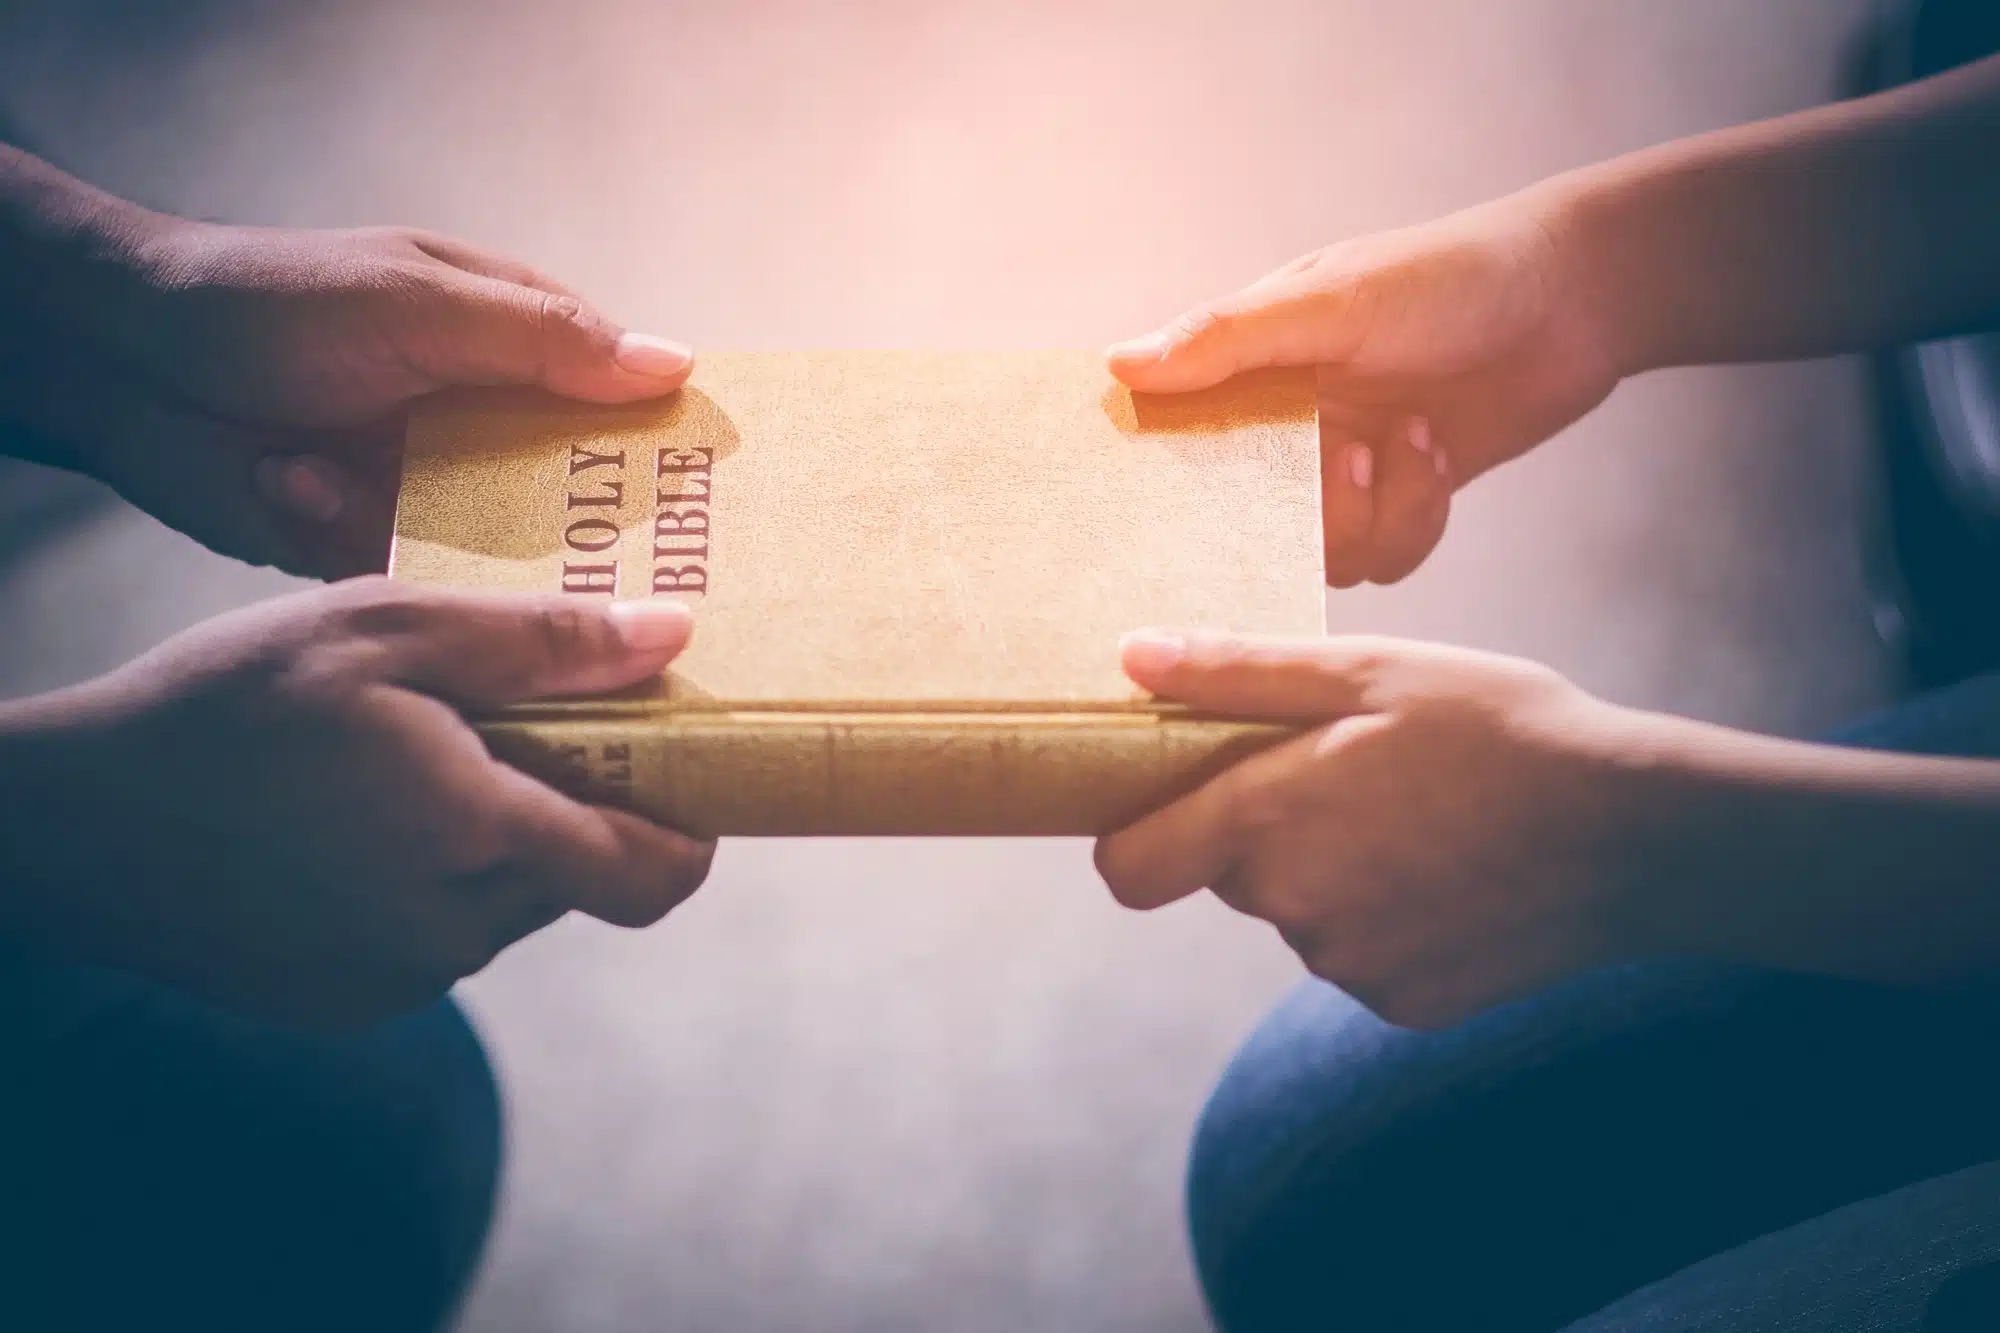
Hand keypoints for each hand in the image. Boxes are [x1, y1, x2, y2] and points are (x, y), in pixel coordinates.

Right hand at [0, 579, 711, 1028]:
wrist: (69, 822)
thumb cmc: (224, 705)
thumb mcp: (382, 629)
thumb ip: (538, 642)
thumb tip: (672, 638)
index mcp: (476, 838)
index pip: (653, 874)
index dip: (692, 832)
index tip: (691, 777)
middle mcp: (452, 930)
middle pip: (579, 879)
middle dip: (577, 811)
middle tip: (522, 729)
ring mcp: (398, 977)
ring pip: (507, 906)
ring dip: (496, 842)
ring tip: (415, 763)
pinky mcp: (348, 1002)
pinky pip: (437, 938)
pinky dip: (430, 882)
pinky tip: (356, 823)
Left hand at [4, 218, 691, 577]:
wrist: (121, 361)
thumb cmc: (273, 301)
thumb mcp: (423, 301)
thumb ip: (546, 339)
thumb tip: (675, 365)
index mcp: (511, 345)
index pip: (621, 399)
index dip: (669, 446)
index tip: (719, 500)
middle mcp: (482, 422)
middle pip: (576, 493)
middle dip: (585, 524)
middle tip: (615, 562)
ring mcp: (428, 488)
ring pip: (501, 550)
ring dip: (448, 530)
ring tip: (388, 492)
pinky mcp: (370, 546)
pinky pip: (415, 575)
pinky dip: (359, 537)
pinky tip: (301, 483)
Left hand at [1095, 630, 1655, 1027]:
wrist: (1635, 835)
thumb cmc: (1499, 729)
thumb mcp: (1369, 671)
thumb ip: (1237, 672)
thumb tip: (1130, 659)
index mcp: (1265, 820)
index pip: (1127, 868)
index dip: (1136, 832)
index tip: (1176, 796)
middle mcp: (1292, 909)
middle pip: (1228, 874)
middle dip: (1266, 827)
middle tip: (1354, 772)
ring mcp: (1349, 965)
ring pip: (1300, 913)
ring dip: (1333, 870)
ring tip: (1422, 817)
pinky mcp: (1402, 1004)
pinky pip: (1360, 955)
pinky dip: (1389, 917)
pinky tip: (1453, 872)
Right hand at [1105, 190, 1618, 585]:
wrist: (1575, 298)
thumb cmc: (1447, 276)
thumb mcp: (1331, 301)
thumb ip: (1228, 337)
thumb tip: (1119, 366)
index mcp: (1250, 370)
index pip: (1175, 439)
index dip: (1166, 482)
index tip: (1178, 507)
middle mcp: (1288, 426)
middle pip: (1248, 522)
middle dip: (1304, 511)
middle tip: (1348, 459)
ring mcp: (1346, 469)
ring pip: (1324, 553)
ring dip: (1375, 510)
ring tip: (1413, 437)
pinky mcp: (1403, 499)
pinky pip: (1385, 558)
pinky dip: (1415, 517)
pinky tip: (1436, 454)